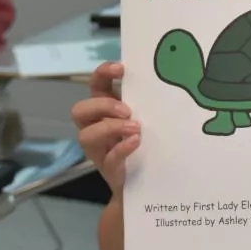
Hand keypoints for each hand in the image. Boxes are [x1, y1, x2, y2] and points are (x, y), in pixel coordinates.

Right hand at [71, 61, 139, 200]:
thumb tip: (170, 74)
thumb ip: (148, 101)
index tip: (121, 68)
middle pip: (80, 110)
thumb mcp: (146, 116)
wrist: (148, 180)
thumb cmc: (147, 140)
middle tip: (127, 110)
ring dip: (110, 127)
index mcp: (106, 109)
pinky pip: (109, 158)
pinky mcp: (110, 169)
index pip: (96, 85)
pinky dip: (122, 148)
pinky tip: (137, 142)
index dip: (102, 73)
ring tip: (135, 127)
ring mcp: (100, 150)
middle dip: (102, 106)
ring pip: (86, 136)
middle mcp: (97, 127)